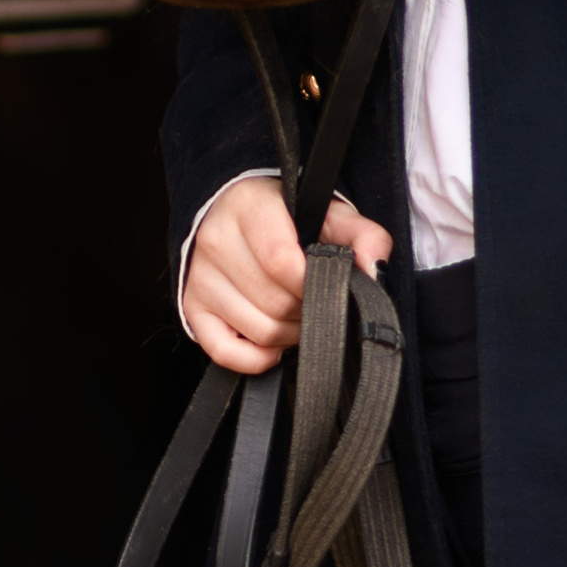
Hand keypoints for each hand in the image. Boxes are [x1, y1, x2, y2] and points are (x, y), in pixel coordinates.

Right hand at [183, 174, 393, 373]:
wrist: (237, 212)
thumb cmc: (289, 216)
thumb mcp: (330, 214)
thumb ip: (364, 236)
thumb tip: (374, 272)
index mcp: (248, 208)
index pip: (282, 262)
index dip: (314, 283)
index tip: (326, 281)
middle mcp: (216, 241)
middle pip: (275, 303)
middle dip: (308, 311)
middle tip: (315, 299)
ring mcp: (200, 278)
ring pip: (258, 331)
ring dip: (290, 335)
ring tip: (296, 314)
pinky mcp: (192, 309)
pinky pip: (224, 352)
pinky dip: (256, 358)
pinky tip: (272, 341)